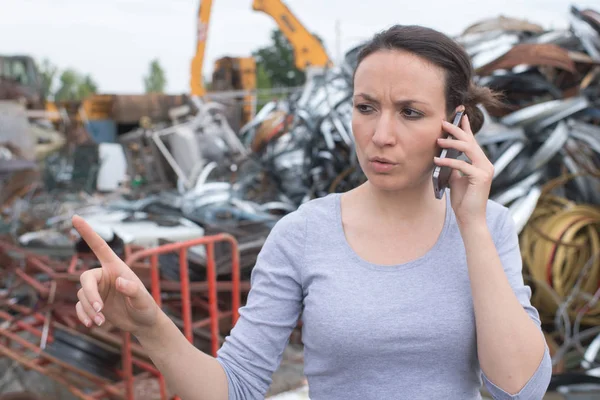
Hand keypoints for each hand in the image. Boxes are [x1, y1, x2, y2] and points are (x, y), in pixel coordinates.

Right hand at [72, 215, 159, 335]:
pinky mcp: (93, 303)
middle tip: (100, 310)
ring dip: (89, 310)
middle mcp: (105, 276)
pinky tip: (91, 325)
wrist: (143, 323)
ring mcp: (98, 290)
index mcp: (116, 268)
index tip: (75, 217)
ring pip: (82, 296)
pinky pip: (80, 307)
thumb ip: (133, 290)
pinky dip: (83, 316)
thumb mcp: (144, 300)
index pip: (100, 246)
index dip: (87, 232)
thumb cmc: (146, 307)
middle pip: (86, 278)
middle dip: (90, 295)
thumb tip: (119, 281)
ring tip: (100, 322)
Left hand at [434, 112, 493, 226]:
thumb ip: (454, 166)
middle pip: (470, 141)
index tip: (459, 114)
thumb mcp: (456, 179)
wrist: (470, 218)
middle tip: (443, 123)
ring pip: (468, 149)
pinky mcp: (481, 177)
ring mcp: (485, 170)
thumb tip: (443, 155)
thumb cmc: (462, 199)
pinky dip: (449, 161)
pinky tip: (437, 160)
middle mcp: (485, 163)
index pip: (472, 141)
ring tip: (438, 140)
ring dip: (452, 143)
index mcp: (480, 162)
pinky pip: (463, 165)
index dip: (466, 127)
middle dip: (456, 130)